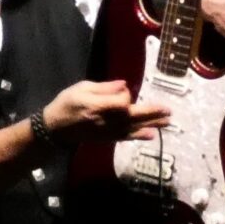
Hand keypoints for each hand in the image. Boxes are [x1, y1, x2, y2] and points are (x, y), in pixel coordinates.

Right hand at [43, 78, 167, 140]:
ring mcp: (107, 132)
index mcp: (97, 106)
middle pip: (133, 116)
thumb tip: (124, 85)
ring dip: (151, 124)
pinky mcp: (108, 138)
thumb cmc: (66, 103)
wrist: (55, 128)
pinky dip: (139, 136)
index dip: (126, 95)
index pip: (121, 101)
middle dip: (152, 113)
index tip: (121, 89)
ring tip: (167, 121)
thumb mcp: (81, 88)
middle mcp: (105, 121)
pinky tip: (151, 135)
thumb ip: (104, 88)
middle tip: (169, 110)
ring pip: (133, 128)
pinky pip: (126, 137)